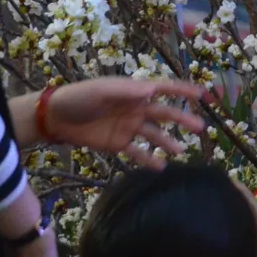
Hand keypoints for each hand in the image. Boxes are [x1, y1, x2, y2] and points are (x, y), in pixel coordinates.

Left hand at [46, 78, 203, 168]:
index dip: (183, 91)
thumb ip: (127, 91)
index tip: (202, 95)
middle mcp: (136, 109)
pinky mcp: (118, 144)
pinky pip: (137, 152)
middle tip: (201, 128)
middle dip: (183, 120)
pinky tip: (161, 167)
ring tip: (181, 151)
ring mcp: (128, 127)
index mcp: (134, 93)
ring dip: (168, 142)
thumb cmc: (79, 97)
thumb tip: (153, 89)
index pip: (164, 89)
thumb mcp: (102, 91)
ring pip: (154, 135)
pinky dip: (149, 159)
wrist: (54, 118)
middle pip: (164, 114)